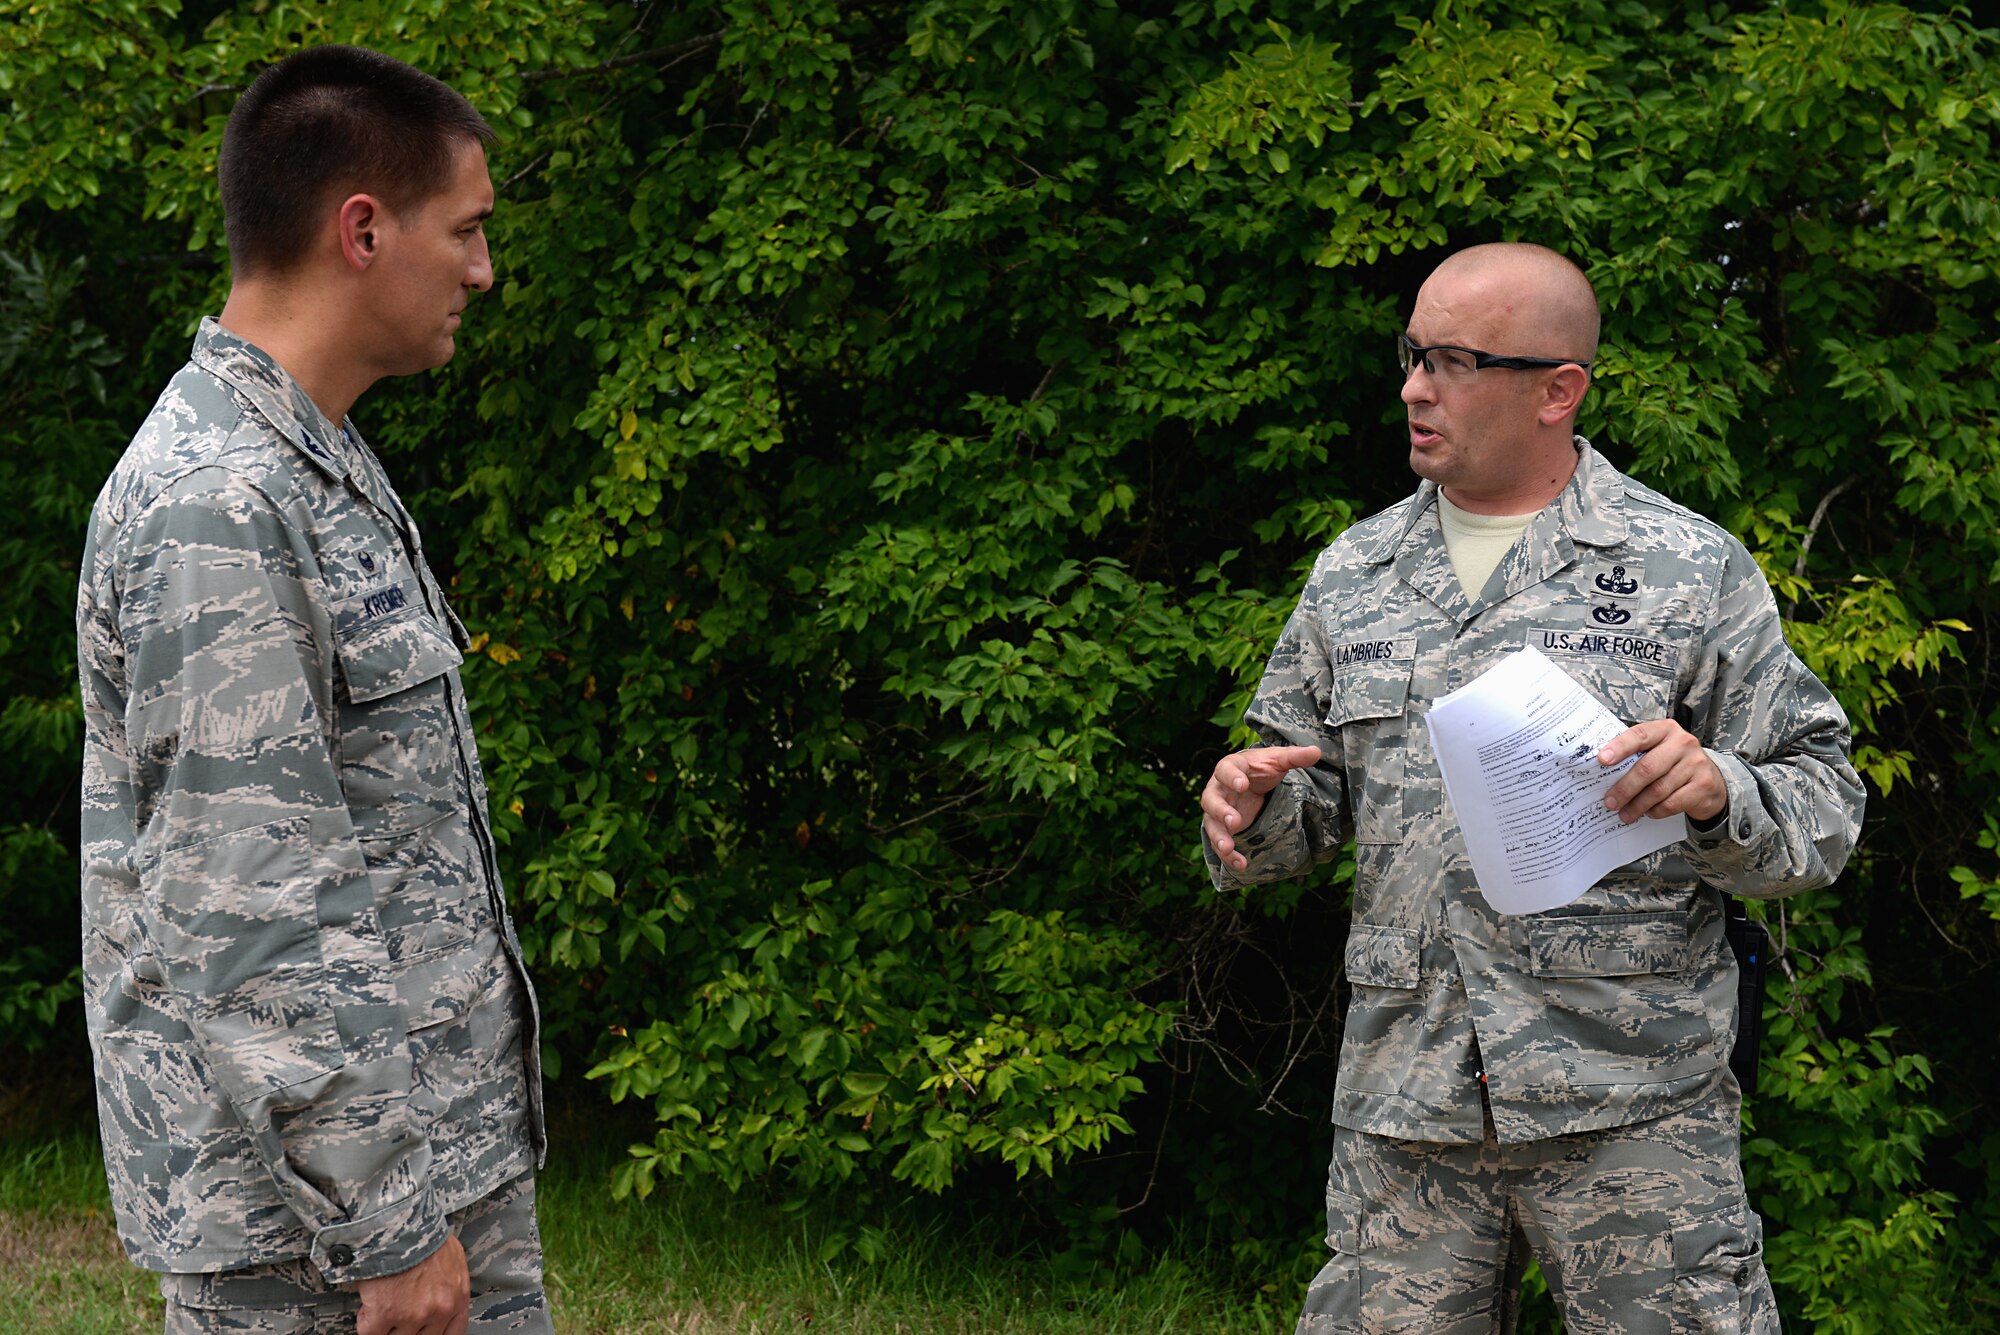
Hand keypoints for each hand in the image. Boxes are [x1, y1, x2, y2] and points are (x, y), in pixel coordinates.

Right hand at [355, 1234, 468, 1334]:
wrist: (401, 1223)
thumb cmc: (424, 1234)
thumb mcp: (451, 1258)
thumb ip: (449, 1285)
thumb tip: (438, 1297)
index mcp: (458, 1297)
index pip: (453, 1333)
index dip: (435, 1334)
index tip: (423, 1329)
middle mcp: (439, 1310)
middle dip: (408, 1327)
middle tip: (398, 1313)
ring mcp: (413, 1315)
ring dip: (386, 1324)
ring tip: (382, 1303)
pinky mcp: (386, 1314)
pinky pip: (371, 1333)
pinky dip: (366, 1321)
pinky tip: (369, 1305)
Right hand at [1201, 745, 1322, 870]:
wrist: (1250, 781)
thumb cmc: (1262, 768)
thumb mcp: (1278, 760)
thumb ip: (1294, 757)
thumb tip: (1316, 751)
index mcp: (1230, 767)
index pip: (1226, 769)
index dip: (1232, 777)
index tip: (1243, 785)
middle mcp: (1218, 789)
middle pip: (1212, 800)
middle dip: (1221, 811)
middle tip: (1234, 822)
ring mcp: (1217, 810)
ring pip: (1211, 824)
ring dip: (1219, 837)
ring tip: (1228, 849)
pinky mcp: (1221, 828)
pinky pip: (1220, 842)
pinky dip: (1228, 855)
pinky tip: (1241, 864)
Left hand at [1598, 720, 1724, 824]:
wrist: (1711, 780)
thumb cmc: (1673, 763)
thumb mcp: (1658, 750)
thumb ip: (1636, 754)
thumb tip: (1601, 771)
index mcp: (1665, 729)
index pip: (1639, 735)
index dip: (1620, 747)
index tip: (1602, 760)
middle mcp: (1683, 743)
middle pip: (1647, 768)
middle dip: (1625, 788)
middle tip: (1610, 802)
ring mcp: (1695, 764)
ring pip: (1658, 789)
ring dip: (1637, 805)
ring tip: (1625, 813)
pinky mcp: (1703, 785)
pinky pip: (1671, 803)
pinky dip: (1655, 811)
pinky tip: (1647, 813)